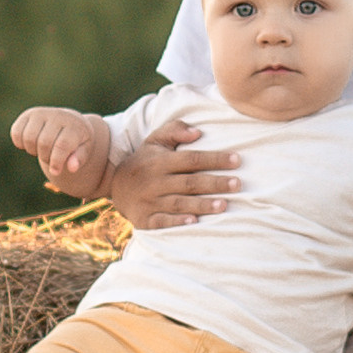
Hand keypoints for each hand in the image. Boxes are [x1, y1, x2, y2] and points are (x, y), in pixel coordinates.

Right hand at [10, 107, 100, 182]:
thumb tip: (71, 167)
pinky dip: (20, 143)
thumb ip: (78, 159)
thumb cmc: (78, 141)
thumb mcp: (84, 150)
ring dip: (33, 150)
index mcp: (74, 125)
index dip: (56, 162)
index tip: (55, 172)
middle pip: (44, 143)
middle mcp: (58, 115)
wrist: (71, 122)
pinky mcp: (28, 114)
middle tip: (50, 158)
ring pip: (28, 138)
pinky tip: (31, 143)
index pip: (61, 145)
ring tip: (42, 149)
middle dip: (46, 157)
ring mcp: (42, 113)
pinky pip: (16, 132)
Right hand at [108, 119, 240, 229]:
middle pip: (189, 182)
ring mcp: (149, 201)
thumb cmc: (145, 160)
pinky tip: (194, 221)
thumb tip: (198, 132)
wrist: (115, 185)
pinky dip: (177, 222)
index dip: (215, 159)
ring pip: (179, 203)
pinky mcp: (145, 219)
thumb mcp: (155, 140)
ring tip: (224, 205)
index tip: (237, 160)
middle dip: (214, 183)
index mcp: (160, 161)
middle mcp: (155, 181)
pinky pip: (162, 221)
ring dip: (202, 205)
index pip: (192, 159)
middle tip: (237, 184)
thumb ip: (175, 131)